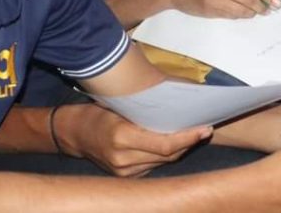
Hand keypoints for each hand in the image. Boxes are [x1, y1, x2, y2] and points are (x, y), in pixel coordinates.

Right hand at [56, 103, 211, 176]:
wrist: (74, 132)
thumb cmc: (98, 111)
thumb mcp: (120, 106)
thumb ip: (147, 111)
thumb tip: (178, 104)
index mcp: (122, 137)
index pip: (165, 144)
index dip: (188, 138)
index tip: (204, 128)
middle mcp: (123, 159)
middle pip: (168, 155)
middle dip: (188, 142)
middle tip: (205, 128)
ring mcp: (124, 172)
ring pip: (164, 162)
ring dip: (179, 149)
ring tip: (193, 134)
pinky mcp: (125, 177)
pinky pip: (154, 166)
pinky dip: (165, 155)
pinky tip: (175, 144)